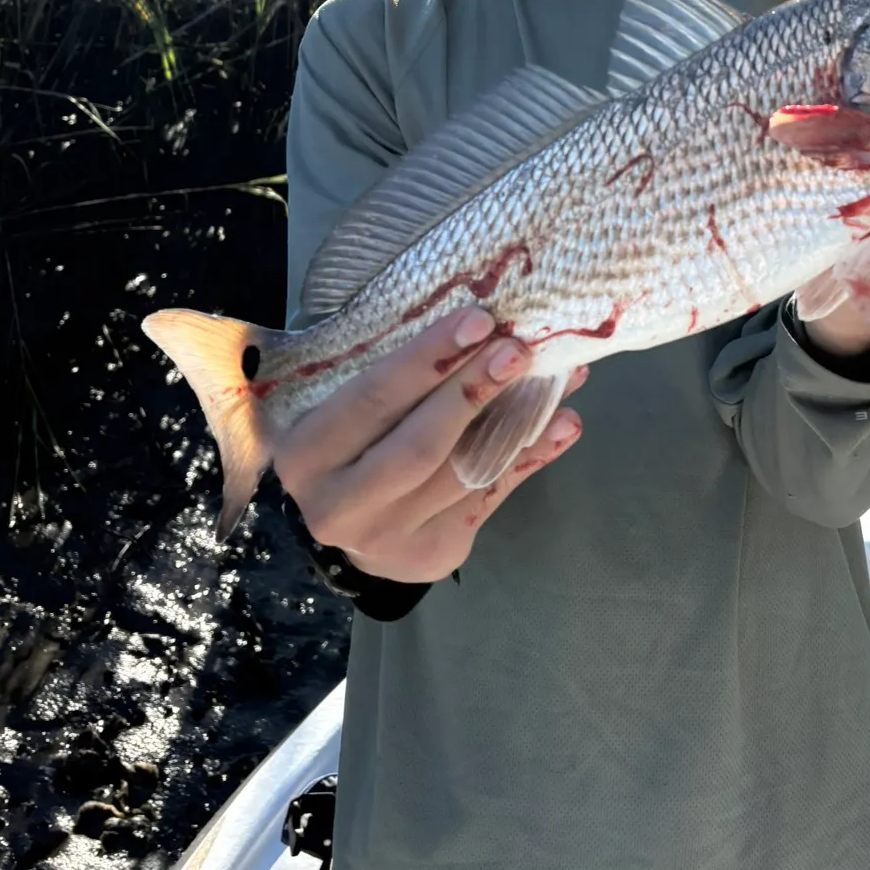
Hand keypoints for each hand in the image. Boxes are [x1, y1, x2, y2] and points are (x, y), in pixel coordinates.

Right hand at [272, 306, 584, 582]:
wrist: (350, 526)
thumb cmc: (346, 441)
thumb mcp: (333, 404)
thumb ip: (369, 371)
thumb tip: (403, 317)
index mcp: (305, 455)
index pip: (372, 398)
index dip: (427, 359)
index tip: (477, 321)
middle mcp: (339, 504)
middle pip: (419, 444)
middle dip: (473, 391)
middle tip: (518, 350)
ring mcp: (387, 536)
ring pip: (463, 474)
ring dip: (518, 423)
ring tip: (560, 380)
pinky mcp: (433, 552)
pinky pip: (491, 497)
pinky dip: (531, 456)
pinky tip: (564, 425)